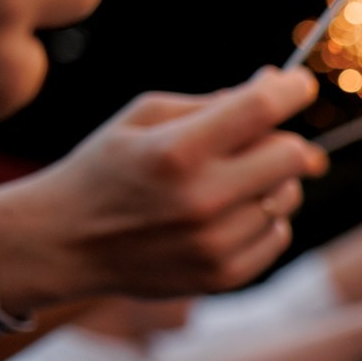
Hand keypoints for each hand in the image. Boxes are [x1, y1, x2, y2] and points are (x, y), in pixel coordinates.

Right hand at [0, 68, 324, 312]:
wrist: (63, 242)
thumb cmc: (107, 167)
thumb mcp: (143, 117)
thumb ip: (212, 102)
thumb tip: (276, 84)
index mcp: (177, 151)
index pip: (262, 109)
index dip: (291, 89)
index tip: (298, 84)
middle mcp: (201, 200)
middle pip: (293, 156)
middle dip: (281, 139)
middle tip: (258, 138)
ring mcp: (215, 244)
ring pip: (288, 196)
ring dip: (270, 181)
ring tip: (227, 180)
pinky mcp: (223, 276)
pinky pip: (278, 234)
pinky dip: (262, 219)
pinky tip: (224, 214)